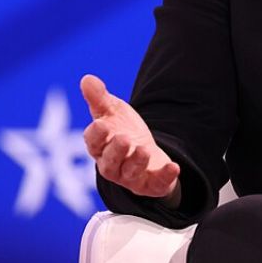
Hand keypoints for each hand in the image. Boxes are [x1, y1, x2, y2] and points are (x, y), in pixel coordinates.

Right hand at [81, 74, 180, 202]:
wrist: (146, 153)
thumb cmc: (122, 131)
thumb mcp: (113, 112)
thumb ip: (100, 99)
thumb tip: (87, 79)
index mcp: (99, 147)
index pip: (93, 143)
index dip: (96, 135)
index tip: (101, 124)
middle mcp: (112, 165)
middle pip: (110, 162)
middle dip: (116, 151)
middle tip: (124, 138)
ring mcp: (131, 176)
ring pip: (130, 173)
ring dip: (137, 162)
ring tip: (143, 149)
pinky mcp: (150, 184)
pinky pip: (156, 183)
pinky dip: (165, 176)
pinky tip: (174, 167)